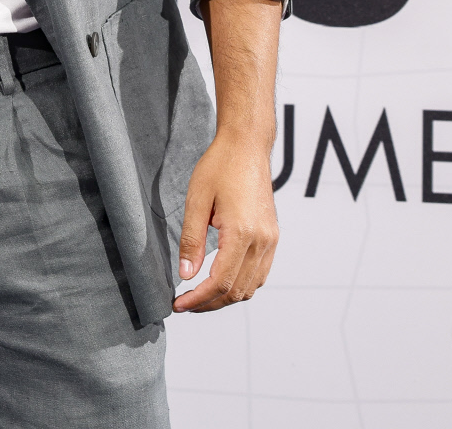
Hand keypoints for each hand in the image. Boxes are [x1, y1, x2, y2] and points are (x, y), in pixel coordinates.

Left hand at [172, 132, 278, 312]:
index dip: (197, 299)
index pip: (220, 282)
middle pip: (237, 291)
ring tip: (199, 296)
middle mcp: (262, 241)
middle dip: (209, 304)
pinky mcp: (272, 237)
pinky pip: (260, 273)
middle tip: (184, 304)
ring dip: (226, 297)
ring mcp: (271, 240)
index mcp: (242, 233)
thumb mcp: (196, 201)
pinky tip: (221, 280)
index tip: (178, 305)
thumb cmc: (220, 167)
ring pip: (251, 287)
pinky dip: (241, 284)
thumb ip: (191, 241)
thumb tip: (186, 275)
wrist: (247, 146)